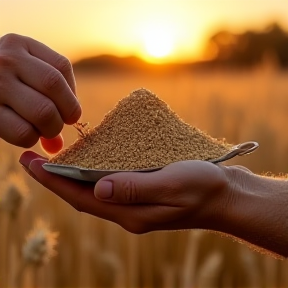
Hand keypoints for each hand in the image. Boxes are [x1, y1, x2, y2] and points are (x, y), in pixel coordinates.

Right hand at [0, 33, 81, 147]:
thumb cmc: (0, 87)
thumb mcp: (20, 76)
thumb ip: (47, 98)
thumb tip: (57, 146)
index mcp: (19, 45)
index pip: (61, 66)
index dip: (71, 93)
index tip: (67, 109)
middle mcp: (6, 59)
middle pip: (54, 85)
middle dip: (66, 113)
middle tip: (58, 124)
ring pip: (43, 111)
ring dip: (51, 128)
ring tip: (43, 130)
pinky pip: (22, 132)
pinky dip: (31, 139)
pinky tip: (26, 135)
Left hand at [19, 151, 287, 256]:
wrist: (225, 195)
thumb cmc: (204, 189)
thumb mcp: (173, 185)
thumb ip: (136, 188)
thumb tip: (98, 188)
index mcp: (131, 213)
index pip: (81, 199)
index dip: (53, 182)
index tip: (30, 163)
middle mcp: (127, 211)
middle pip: (81, 196)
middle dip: (54, 179)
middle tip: (31, 158)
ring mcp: (134, 202)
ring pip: (93, 191)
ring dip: (71, 176)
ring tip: (53, 158)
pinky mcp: (142, 192)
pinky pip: (109, 184)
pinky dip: (93, 172)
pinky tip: (89, 159)